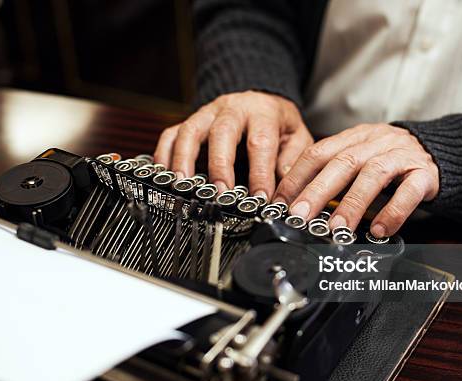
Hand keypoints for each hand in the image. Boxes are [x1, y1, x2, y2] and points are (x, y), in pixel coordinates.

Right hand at [154, 91, 312, 197]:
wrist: (260, 100)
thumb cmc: (278, 124)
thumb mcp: (297, 137)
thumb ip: (292, 162)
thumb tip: (284, 190)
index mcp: (262, 112)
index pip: (261, 142)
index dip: (260, 172)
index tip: (260, 198)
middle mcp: (232, 108)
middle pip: (222, 133)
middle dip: (220, 165)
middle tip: (220, 193)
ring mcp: (207, 114)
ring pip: (190, 131)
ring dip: (184, 159)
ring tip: (184, 185)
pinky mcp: (190, 122)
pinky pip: (171, 134)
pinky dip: (164, 154)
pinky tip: (164, 175)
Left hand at [273, 123, 438, 236]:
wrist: (439, 150)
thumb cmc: (390, 160)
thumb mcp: (359, 157)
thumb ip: (332, 171)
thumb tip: (296, 200)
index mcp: (353, 138)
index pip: (319, 152)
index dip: (297, 177)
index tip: (281, 201)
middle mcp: (375, 142)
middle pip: (342, 163)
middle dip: (317, 191)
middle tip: (300, 216)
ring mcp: (401, 156)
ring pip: (373, 175)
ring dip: (352, 204)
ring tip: (337, 228)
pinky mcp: (425, 173)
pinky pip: (409, 191)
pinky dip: (393, 211)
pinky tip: (379, 230)